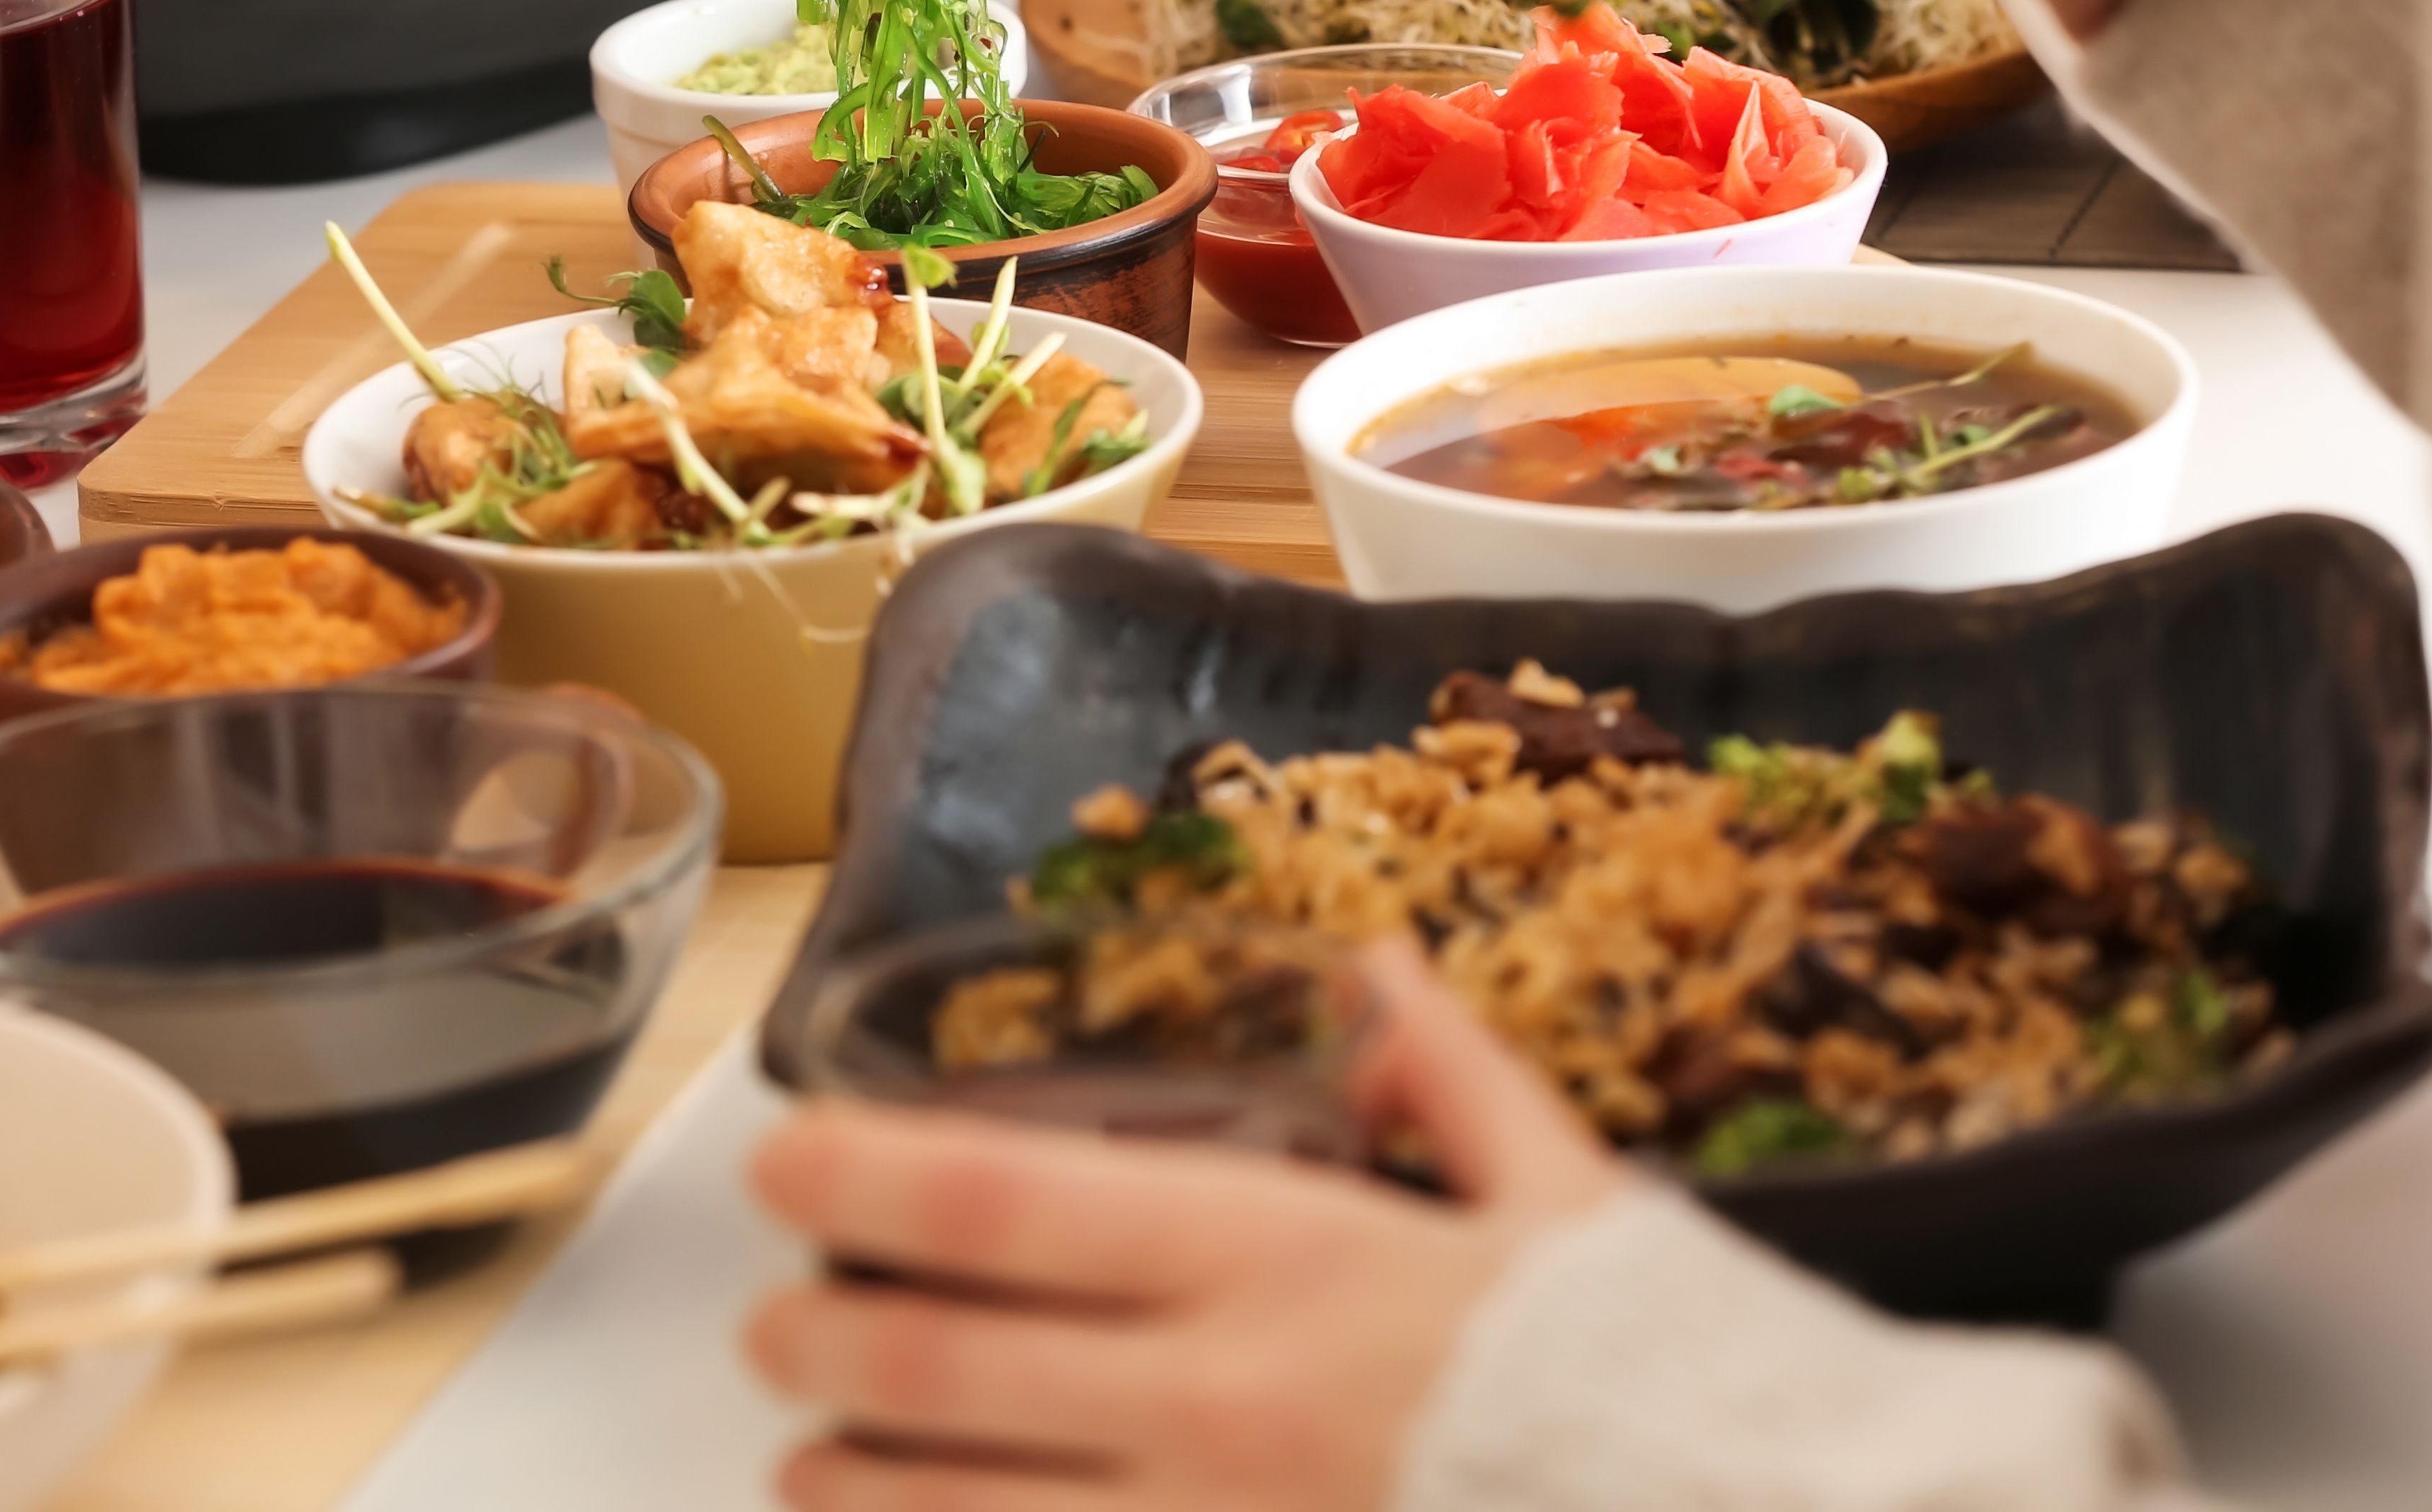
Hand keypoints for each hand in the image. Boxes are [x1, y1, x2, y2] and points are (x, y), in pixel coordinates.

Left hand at [743, 947, 1624, 1510]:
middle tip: (771, 1333)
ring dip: (851, 1496)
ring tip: (811, 1474)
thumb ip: (1449, 1079)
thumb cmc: (1661, 1383)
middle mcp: (1214, 1406)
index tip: (779, 1162)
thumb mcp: (1567, 1204)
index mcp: (1284, 1259)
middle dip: (815, 1347)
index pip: (996, 1200)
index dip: (853, 1177)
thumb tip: (1376, 973)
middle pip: (930, 1368)